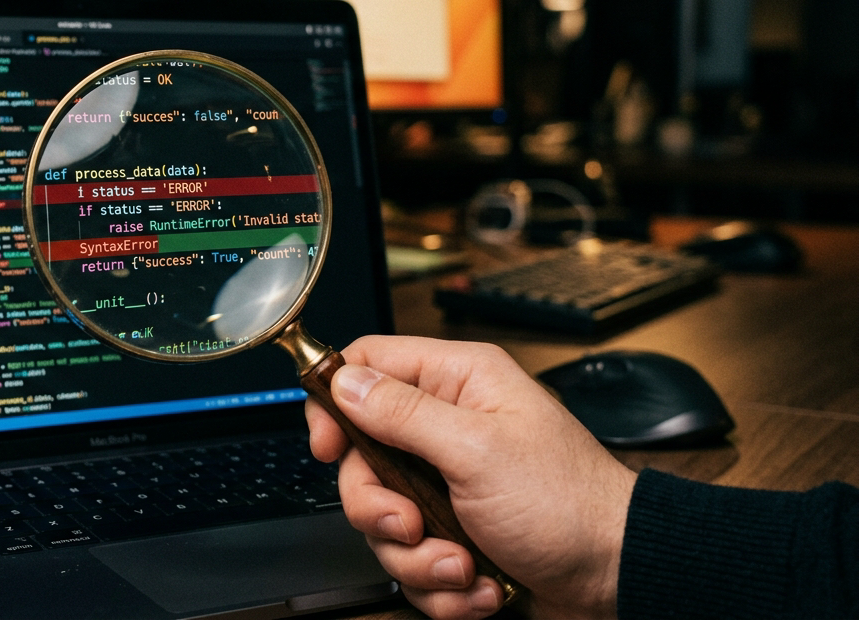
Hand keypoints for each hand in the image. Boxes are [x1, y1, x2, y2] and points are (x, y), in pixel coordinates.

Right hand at [305, 336, 635, 619]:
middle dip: (380, 507)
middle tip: (412, 524)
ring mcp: (449, 484)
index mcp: (458, 383)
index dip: (336, 402)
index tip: (329, 447)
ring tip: (462, 565)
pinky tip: (481, 583)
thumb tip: (345, 381)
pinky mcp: (454, 533)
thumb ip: (403, 413)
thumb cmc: (571, 503)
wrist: (619, 576)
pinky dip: (442, 584)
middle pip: (363, 457)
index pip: (368, 365)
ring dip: (418, 557)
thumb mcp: (478, 450)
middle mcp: (448, 429)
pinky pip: (412, 560)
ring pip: (383, 518)